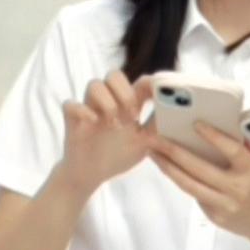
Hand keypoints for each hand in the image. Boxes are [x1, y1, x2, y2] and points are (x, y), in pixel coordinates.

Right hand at [52, 74, 147, 198]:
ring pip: (94, 84)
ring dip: (106, 101)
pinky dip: (82, 110)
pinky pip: (71, 103)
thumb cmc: (118, 155)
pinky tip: (92, 122)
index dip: (150, 82)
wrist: (90, 174)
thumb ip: (158, 127)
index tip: (159, 90)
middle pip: (115, 75)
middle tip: (132, 115)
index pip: (140, 83)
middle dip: (125, 91)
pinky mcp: (72, 119)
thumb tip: (179, 116)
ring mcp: (89, 108)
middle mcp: (109, 101)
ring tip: (114, 124)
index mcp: (128, 105)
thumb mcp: (145, 143)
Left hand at [146, 115, 249, 249]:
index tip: (196, 124)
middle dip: (174, 152)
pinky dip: (183, 182)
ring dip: (169, 168)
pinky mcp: (215, 216)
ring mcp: (223, 205)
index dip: (213, 137)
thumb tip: (232, 128)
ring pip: (189, 185)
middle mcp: (236, 189)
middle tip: (156, 139)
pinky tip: (172, 170)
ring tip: (154, 154)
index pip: (231, 150)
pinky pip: (196, 196)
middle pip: (199, 168)